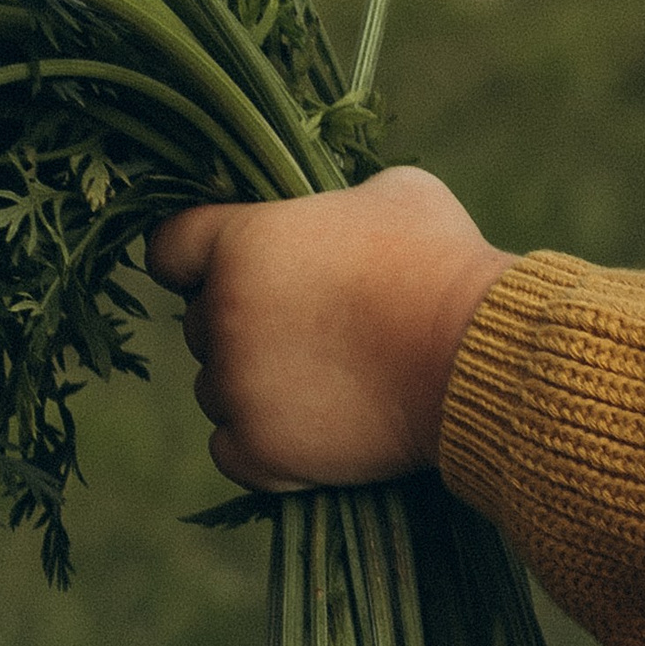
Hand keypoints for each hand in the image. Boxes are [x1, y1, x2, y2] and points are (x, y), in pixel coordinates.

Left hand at [146, 169, 512, 489]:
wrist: (474, 358)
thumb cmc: (440, 262)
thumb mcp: (394, 194)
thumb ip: (337, 204)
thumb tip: (336, 216)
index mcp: (240, 243)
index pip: (170, 248)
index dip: (197, 259)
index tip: (227, 270)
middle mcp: (222, 316)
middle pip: (200, 325)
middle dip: (241, 325)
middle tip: (308, 330)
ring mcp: (237, 388)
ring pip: (215, 389)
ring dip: (252, 386)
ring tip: (323, 382)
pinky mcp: (260, 451)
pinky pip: (230, 450)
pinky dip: (261, 444)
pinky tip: (308, 429)